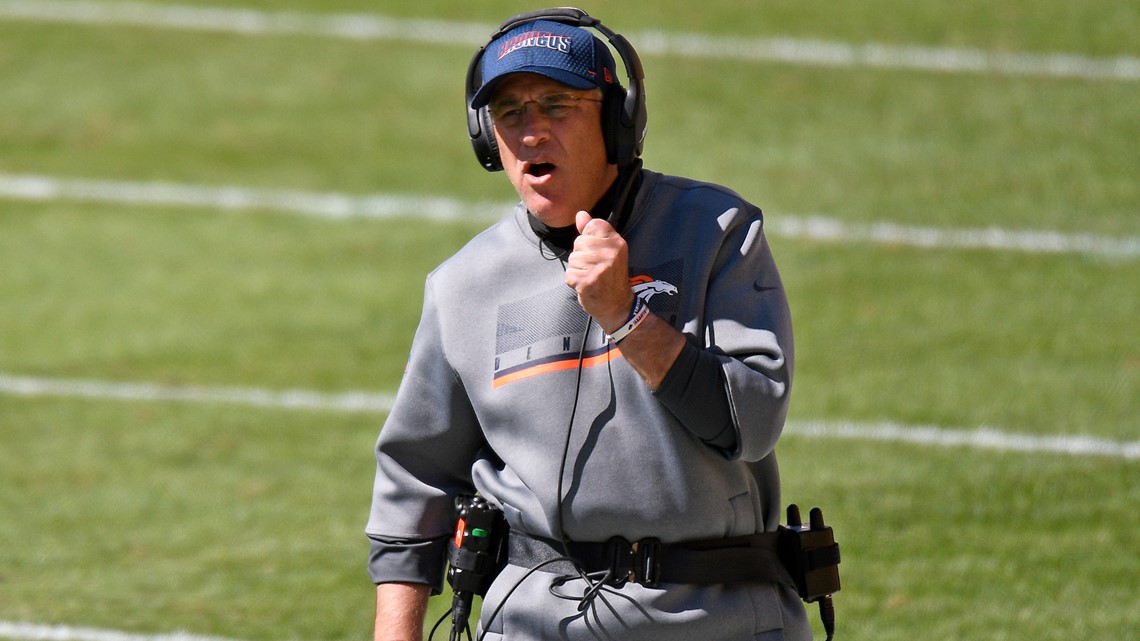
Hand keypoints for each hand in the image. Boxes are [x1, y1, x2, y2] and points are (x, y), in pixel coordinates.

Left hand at [565, 211, 633, 331]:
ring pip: (573, 258)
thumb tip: (580, 214)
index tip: (598, 252)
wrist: (617, 306)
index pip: (593, 224)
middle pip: (579, 241)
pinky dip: (573, 281)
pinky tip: (585, 285)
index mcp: (617, 242)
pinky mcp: (588, 281)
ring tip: (591, 277)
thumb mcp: (607, 251)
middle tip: (595, 268)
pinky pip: (569, 274)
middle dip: (581, 255)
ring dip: (577, 269)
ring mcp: (600, 268)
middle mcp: (610, 253)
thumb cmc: (610, 277)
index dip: (589, 238)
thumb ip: (592, 232)